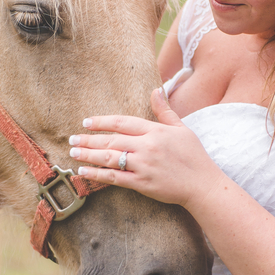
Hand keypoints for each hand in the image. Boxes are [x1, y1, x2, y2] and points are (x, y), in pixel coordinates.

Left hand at [69, 88, 224, 209]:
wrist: (203, 185)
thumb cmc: (194, 156)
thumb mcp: (182, 128)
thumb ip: (164, 110)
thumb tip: (156, 89)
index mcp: (155, 131)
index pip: (122, 122)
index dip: (102, 122)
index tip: (86, 123)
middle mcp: (147, 146)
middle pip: (111, 141)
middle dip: (88, 140)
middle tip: (72, 140)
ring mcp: (144, 166)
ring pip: (110, 158)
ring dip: (88, 155)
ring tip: (73, 153)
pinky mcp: (142, 184)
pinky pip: (115, 178)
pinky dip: (97, 175)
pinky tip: (84, 172)